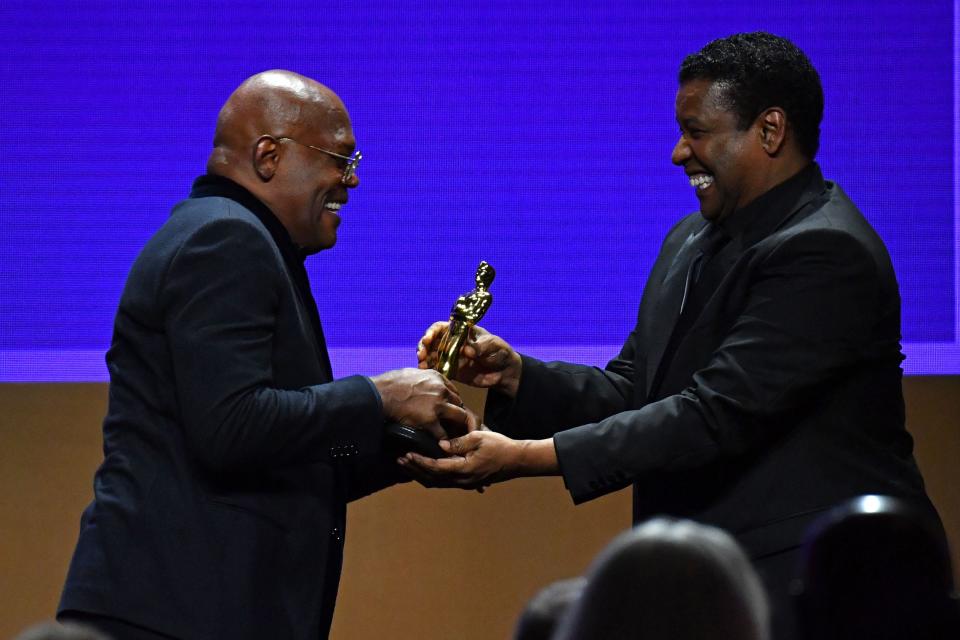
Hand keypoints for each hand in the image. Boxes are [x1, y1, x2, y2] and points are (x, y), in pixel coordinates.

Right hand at [370, 368, 469, 439]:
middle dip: (459, 415)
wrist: (381, 394)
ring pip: (459, 418)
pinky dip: (444, 441)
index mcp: (438, 378)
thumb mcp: (412, 373)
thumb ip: (424, 379)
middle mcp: (442, 390)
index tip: (450, 411)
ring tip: (456, 435)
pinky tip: (443, 446)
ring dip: (457, 427)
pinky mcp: (430, 421)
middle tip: (455, 425)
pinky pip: (443, 434)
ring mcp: (438, 406)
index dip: (453, 403)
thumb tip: (424, 383)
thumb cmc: (391, 383)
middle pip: (460, 404)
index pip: (454, 392)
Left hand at [398, 432, 557, 487]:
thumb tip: (440, 445)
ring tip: (406, 465)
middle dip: (414, 469)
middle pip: (432, 479)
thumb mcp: (479, 437)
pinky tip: (422, 469)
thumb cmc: (500, 446)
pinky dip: (430, 476)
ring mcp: (464, 483)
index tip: (407, 454)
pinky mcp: (466, 481)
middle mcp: (462, 480)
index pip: (436, 468)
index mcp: (464, 469)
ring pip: (436, 483)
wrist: (516, 460)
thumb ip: (459, 442)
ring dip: (420, 474)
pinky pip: (443, 482)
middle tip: (400, 460)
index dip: (420, 462)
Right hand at [416, 322, 521, 396]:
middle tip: (421, 354)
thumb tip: (467, 351)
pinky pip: (438, 369)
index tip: (428, 339)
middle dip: (424, 346)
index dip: (432, 332)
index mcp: (461, 332)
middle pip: (432, 341)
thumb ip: (480, 347)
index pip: (441, 328)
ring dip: (424, 358)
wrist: (505, 372)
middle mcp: (453, 343)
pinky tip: (425, 372)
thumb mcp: (493, 344)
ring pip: (432, 355)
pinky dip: (430, 370)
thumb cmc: (499, 351)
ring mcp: (451, 357)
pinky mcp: (452, 371)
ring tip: (421, 364)